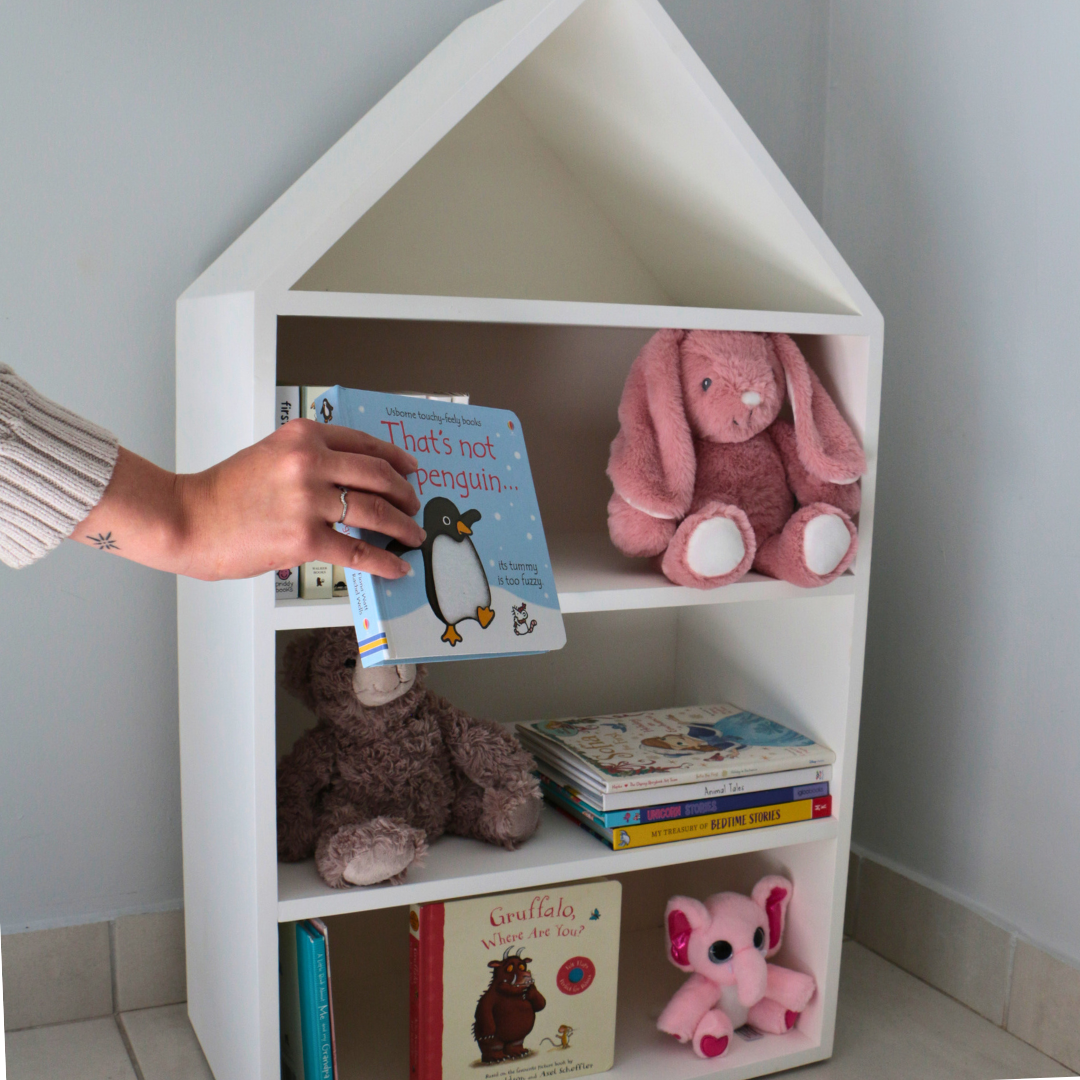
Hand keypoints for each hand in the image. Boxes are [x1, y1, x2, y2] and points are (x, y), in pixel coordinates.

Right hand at [74, 419, 425, 580]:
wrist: (187, 518)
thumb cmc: (224, 492)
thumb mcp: (270, 455)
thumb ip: (309, 459)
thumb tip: (352, 481)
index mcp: (302, 436)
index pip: (365, 444)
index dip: (395, 459)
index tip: (410, 470)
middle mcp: (309, 462)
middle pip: (379, 476)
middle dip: (406, 494)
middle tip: (416, 506)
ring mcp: (309, 500)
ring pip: (376, 513)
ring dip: (403, 527)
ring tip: (413, 536)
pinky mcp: (305, 538)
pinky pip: (358, 551)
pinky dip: (384, 561)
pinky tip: (397, 567)